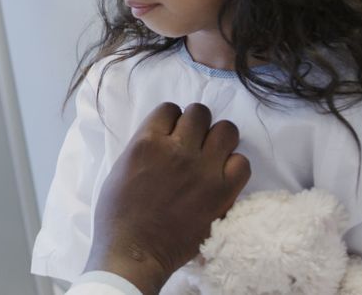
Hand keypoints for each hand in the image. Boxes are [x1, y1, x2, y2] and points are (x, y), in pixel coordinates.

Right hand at [84, 103, 250, 294]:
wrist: (135, 252)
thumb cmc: (118, 214)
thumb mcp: (121, 168)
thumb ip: (144, 146)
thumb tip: (165, 135)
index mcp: (147, 142)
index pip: (170, 109)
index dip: (171, 120)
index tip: (171, 134)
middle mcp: (178, 150)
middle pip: (200, 113)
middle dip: (195, 125)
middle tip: (192, 143)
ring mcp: (203, 170)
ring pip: (227, 130)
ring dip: (218, 139)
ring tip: (211, 156)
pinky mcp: (222, 192)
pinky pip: (242, 163)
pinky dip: (234, 166)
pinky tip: (222, 176)